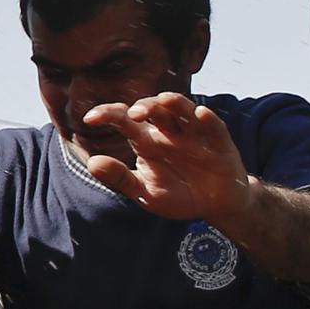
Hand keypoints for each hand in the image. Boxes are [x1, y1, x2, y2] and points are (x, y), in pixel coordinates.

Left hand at [78, 94, 252, 224]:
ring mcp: (195, 136)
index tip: (89, 119)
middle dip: (145, 107)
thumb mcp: (145, 193)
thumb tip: (92, 163)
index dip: (108, 114)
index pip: (124, 120)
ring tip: (164, 101)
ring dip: (175, 103)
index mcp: (146, 141)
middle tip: (134, 115)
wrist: (214, 207)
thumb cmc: (177, 195)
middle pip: (155, 110)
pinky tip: (201, 113)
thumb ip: (120, 179)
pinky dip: (209, 120)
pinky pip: (215, 128)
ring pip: (184, 111)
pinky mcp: (220, 144)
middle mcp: (169, 132)